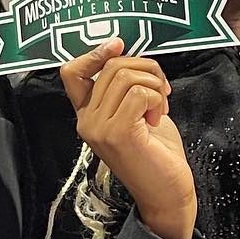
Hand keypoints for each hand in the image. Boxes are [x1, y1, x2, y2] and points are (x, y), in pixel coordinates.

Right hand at [60, 39, 195, 238]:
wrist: (168, 193)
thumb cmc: (157, 154)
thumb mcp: (136, 112)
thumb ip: (126, 88)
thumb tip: (128, 55)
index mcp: (87, 115)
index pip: (71, 72)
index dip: (95, 52)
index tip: (119, 45)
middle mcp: (86, 121)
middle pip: (112, 66)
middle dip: (146, 69)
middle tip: (162, 91)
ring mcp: (99, 128)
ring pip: (126, 75)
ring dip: (154, 85)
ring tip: (160, 107)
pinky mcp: (118, 133)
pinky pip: (140, 92)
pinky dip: (158, 99)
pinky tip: (158, 118)